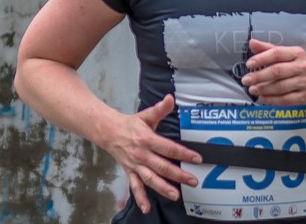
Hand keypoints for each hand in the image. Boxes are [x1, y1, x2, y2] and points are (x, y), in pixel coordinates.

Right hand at [103, 93, 201, 213]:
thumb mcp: (146, 115)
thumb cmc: (130, 124)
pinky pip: (135, 186)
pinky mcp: (130, 172)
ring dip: (163, 187)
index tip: (197, 158)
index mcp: (146, 138)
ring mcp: (135, 164)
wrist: (108, 131)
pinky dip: (140, 198)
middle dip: (178, 174)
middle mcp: (141, 153)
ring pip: (150, 178)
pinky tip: (146, 208)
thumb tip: (171, 98)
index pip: (168, 147)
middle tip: (193, 180)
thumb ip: (160, 109)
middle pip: (162, 165)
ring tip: (175, 195)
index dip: (183, 153)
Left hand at [240, 38, 305, 105]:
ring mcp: (305, 82)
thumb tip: (251, 43)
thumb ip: (268, 49)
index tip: (249, 64)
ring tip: (252, 89)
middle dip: (259, 76)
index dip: (261, 59)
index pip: (277, 54)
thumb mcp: (287, 54)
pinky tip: (263, 98)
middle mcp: (302, 67)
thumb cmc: (299, 65)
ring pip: (281, 87)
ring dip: (264, 89)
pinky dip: (273, 100)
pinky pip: (287, 100)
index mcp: (296, 53)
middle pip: (278, 71)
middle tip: (246, 80)